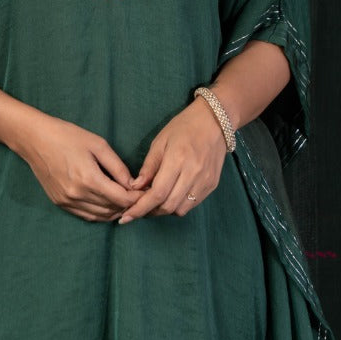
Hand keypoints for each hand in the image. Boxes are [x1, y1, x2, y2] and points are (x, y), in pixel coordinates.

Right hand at [14, 113, 136, 221]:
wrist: (35, 139)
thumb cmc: (67, 136)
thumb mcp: (98, 144)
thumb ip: (117, 166)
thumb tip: (132, 184)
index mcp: (89, 179)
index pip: (122, 199)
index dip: (137, 198)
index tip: (147, 193)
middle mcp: (78, 195)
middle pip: (112, 209)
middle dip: (129, 205)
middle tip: (140, 197)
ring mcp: (67, 201)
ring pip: (100, 216)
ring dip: (115, 211)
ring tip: (125, 201)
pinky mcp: (60, 203)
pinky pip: (86, 215)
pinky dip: (99, 213)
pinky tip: (106, 204)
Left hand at [118, 98, 226, 222]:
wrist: (214, 122)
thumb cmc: (183, 127)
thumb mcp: (160, 142)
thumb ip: (148, 167)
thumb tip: (135, 187)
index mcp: (177, 160)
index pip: (157, 194)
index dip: (140, 208)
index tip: (126, 217)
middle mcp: (193, 174)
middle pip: (168, 206)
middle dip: (150, 211)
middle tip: (138, 207)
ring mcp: (205, 182)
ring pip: (181, 209)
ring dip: (165, 210)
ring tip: (154, 201)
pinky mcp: (212, 186)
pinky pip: (192, 204)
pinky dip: (178, 205)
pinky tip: (171, 195)